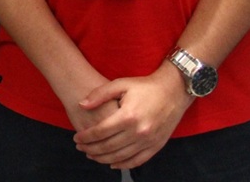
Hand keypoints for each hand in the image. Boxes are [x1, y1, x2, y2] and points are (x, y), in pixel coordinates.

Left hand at [72, 65, 192, 169]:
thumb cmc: (144, 86)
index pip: (101, 132)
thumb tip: (81, 105)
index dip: (86, 137)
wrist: (174, 91)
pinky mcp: (157, 146)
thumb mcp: (120, 84)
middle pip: (109, 146)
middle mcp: (138, 131)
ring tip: (91, 155)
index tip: (76, 138)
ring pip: (121, 156)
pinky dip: (123, 164)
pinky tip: (112, 163)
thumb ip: (99, 94)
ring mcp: (149, 141)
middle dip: (91, 149)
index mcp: (128, 116)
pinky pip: (137, 161)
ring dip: (103, 158)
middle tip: (80, 148)